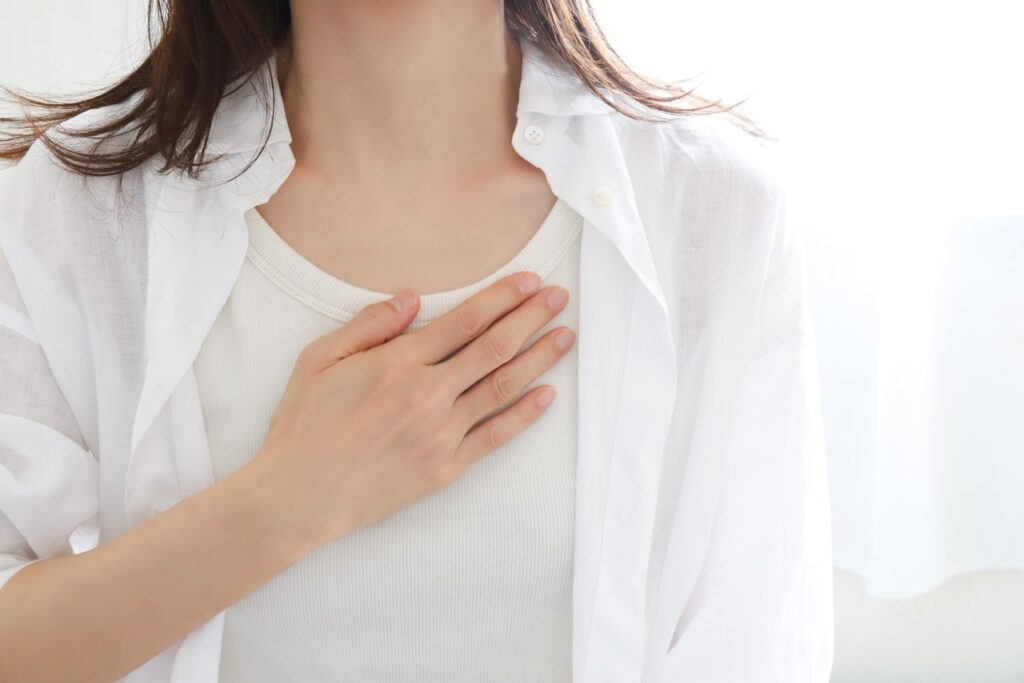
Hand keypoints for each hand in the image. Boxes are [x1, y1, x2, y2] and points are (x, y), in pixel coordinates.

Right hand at [245, 270, 574, 553]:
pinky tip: (548, 394)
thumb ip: (368, 325)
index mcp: (397, 364)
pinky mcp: (445, 468)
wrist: (298, 496)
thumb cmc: (303, 424)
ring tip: (566, 335)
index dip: (502, 297)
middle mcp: (427, 396)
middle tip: (559, 296)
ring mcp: (440, 435)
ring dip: (539, 358)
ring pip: (502, 387)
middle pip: (493, 348)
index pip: (465, 321)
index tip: (528, 280)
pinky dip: (525, 414)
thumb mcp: (319, 359)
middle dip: (531, 317)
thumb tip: (412, 298)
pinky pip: (495, 436)